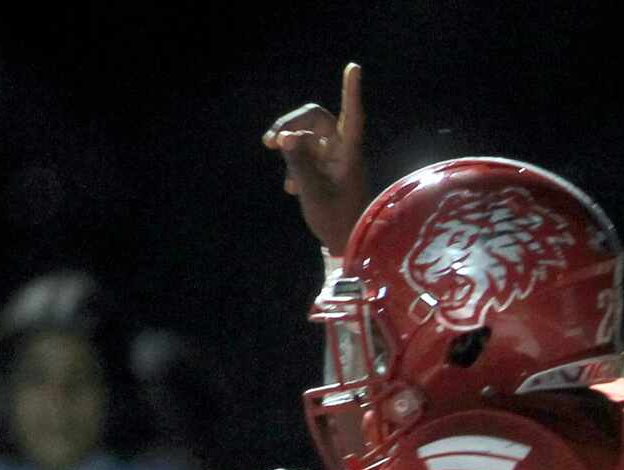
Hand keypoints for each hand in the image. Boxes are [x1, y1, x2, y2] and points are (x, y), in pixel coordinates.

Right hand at [262, 61, 368, 253]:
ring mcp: (334, 160)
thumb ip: (300, 165)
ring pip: (307, 137)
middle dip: (291, 124)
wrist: (346, 248)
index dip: (351, 92)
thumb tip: (285, 137)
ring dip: (289, 147)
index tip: (354, 67)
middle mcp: (343, 151)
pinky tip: (291, 189)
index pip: (351, 116)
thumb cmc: (337, 224)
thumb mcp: (314, 195)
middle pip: (315, 119)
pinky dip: (295, 165)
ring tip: (280, 167)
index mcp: (349, 154)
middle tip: (270, 142)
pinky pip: (306, 155)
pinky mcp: (326, 171)